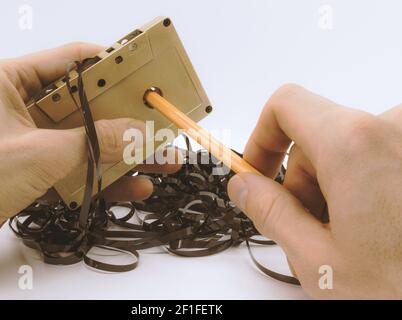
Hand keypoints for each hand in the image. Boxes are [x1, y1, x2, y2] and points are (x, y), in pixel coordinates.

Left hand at [0, 43, 179, 274]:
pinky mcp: (29, 170)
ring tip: (160, 160)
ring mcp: (24, 140)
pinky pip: (74, 167)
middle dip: (124, 119)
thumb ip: (95, 142)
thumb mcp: (42, 153)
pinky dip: (101, 177)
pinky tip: (132, 186)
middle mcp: (15, 107)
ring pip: (83, 140)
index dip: (109, 66)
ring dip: (121, 152)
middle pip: (82, 105)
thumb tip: (138, 133)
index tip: (142, 75)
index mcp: (5, 82)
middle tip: (157, 122)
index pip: (68, 61)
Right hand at [227, 84, 401, 298]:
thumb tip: (243, 185)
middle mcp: (393, 128)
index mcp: (355, 143)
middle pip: (319, 134)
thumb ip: (269, 211)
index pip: (286, 105)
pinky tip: (375, 227)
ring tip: (349, 237)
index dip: (262, 138)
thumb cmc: (399, 291)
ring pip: (350, 147)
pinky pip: (380, 154)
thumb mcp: (316, 257)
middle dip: (302, 180)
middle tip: (309, 229)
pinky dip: (363, 184)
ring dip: (334, 187)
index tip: (259, 174)